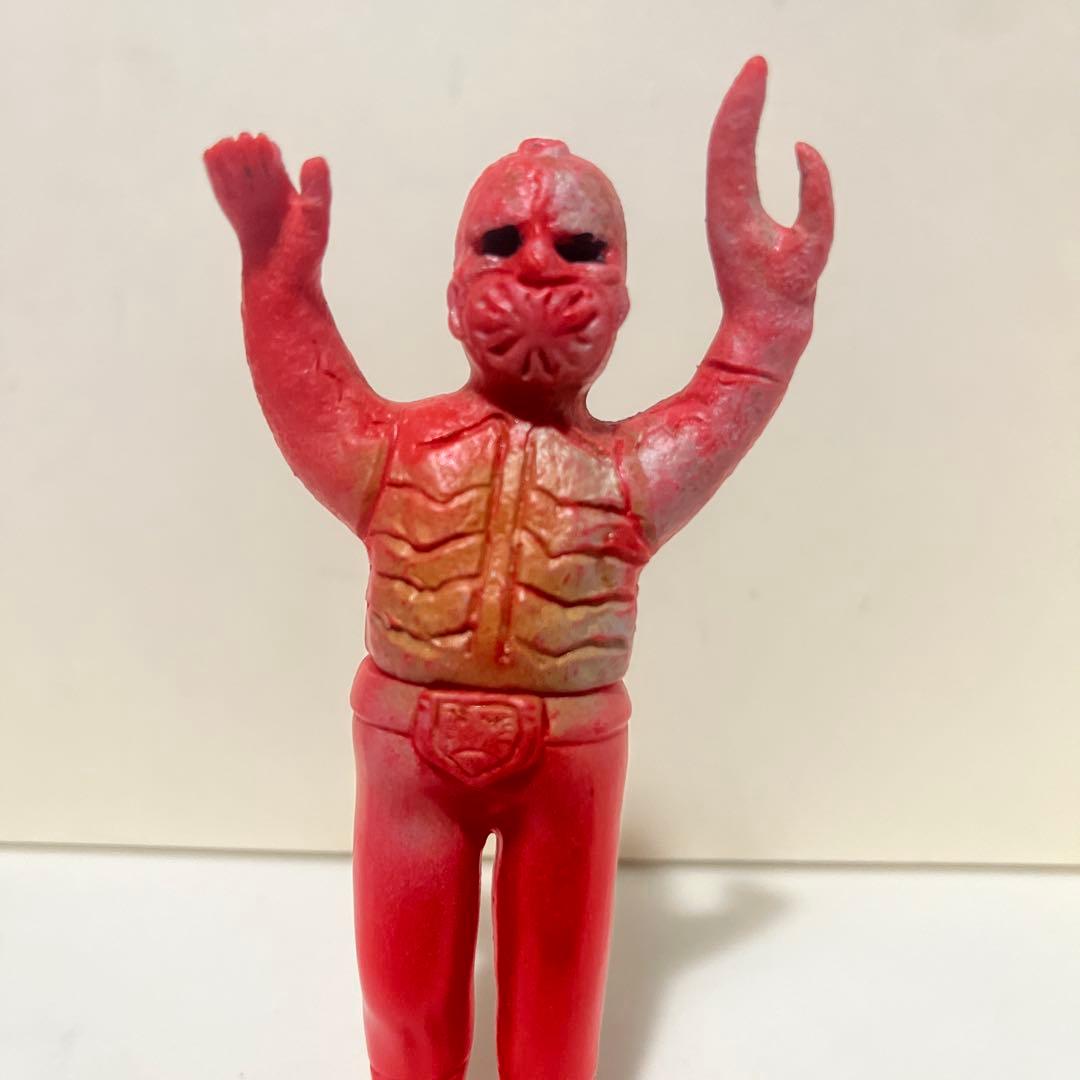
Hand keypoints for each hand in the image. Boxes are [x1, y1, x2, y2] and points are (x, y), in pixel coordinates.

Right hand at [204, 133, 330, 273]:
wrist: (281, 291)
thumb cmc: (302, 261)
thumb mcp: (314, 222)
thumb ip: (315, 191)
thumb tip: (315, 158)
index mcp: (291, 199)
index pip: (276, 167)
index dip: (268, 153)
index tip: (262, 143)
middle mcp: (271, 203)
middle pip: (255, 169)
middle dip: (248, 154)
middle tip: (242, 141)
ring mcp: (253, 211)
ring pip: (239, 179)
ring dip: (232, 162)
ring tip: (225, 145)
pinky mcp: (239, 222)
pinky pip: (226, 194)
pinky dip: (218, 176)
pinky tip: (211, 156)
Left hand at [706, 57, 832, 306]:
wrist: (764, 327)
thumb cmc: (786, 295)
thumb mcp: (813, 246)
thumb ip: (816, 198)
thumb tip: (805, 150)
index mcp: (734, 210)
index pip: (733, 145)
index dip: (744, 104)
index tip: (758, 69)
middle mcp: (723, 206)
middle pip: (724, 140)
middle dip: (741, 99)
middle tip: (757, 63)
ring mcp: (726, 211)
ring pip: (724, 151)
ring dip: (738, 114)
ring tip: (753, 80)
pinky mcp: (734, 216)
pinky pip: (732, 165)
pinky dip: (739, 136)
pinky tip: (747, 117)